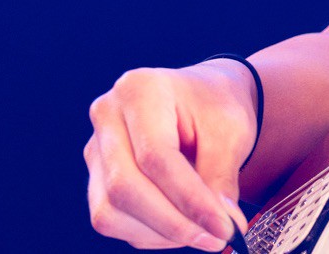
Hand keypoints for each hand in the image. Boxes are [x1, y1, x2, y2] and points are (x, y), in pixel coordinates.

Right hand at [85, 61, 254, 249]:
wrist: (202, 98)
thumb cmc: (215, 106)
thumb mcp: (232, 129)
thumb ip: (222, 177)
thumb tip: (220, 225)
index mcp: (140, 89)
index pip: (156, 157)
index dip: (190, 199)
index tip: (224, 227)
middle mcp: (107, 116)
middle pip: (124, 187)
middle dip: (173, 223)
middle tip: (217, 238)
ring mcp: (96, 148)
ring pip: (111, 211)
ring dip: (160, 233)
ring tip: (203, 229)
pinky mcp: (96, 177)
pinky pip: (112, 219)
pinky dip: (149, 233)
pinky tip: (181, 224)